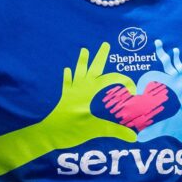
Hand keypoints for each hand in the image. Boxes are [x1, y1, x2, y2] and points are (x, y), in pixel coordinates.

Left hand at [0, 43, 137, 176]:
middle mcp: (80, 89)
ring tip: (83, 50)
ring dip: (82, 62)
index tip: (133, 91)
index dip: (123, 81)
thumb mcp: (95, 130)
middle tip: (105, 44)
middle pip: (93, 69)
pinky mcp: (64, 99)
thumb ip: (114, 131)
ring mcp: (71, 93)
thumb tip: (133, 137)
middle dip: (100, 57)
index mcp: (88, 92)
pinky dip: (68, 77)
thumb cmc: (69, 130)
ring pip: (79, 73)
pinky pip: (67, 84)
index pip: (109, 80)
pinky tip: (67, 70)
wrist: (48, 134)